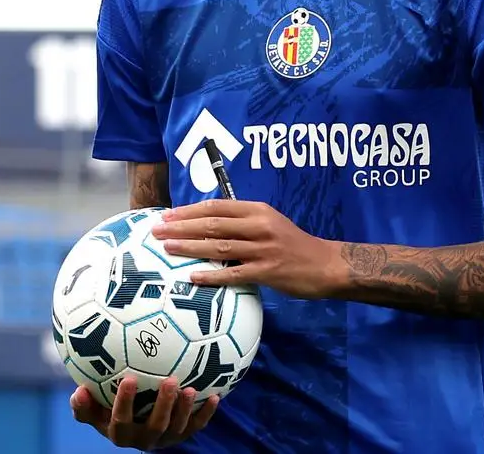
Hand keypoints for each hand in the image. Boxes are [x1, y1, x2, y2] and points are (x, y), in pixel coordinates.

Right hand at [70, 375, 217, 449]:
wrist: (133, 424)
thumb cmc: (107, 409)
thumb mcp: (93, 410)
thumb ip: (84, 404)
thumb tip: (78, 391)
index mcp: (120, 433)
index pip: (120, 421)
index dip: (124, 403)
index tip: (128, 378)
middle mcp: (143, 440)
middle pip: (155, 427)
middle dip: (164, 406)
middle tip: (170, 380)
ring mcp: (164, 439)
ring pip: (177, 429)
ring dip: (185, 409)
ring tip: (191, 389)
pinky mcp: (181, 435)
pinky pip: (195, 427)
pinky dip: (205, 414)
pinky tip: (215, 396)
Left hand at [151, 199, 338, 298]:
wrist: (326, 264)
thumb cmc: (293, 244)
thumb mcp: (270, 223)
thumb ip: (243, 222)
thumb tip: (207, 223)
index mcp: (258, 210)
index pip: (217, 206)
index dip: (190, 210)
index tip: (167, 214)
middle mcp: (259, 226)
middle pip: (213, 223)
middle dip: (181, 226)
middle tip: (157, 230)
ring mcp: (263, 249)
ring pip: (219, 246)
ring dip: (190, 247)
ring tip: (167, 248)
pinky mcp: (268, 272)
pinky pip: (234, 274)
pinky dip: (212, 275)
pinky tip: (194, 277)